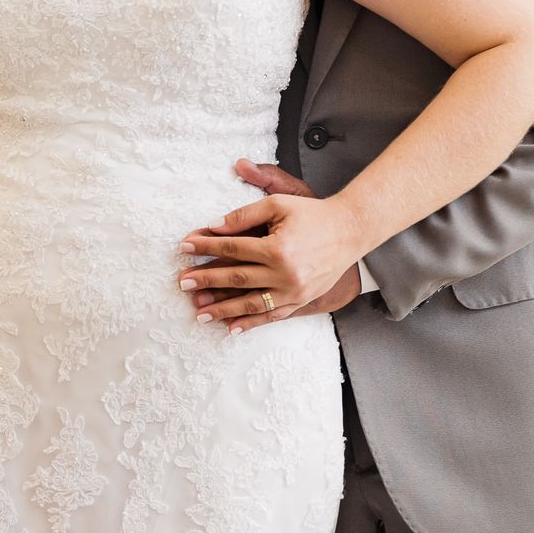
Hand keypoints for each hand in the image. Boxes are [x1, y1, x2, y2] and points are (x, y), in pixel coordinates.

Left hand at [176, 159, 369, 331]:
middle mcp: (285, 274)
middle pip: (236, 278)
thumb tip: (213, 226)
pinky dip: (251, 323)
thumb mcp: (278, 204)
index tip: (184, 246)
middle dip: (206, 280)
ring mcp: (294, 291)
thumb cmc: (312, 214)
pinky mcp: (301, 301)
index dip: (206, 246)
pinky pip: (272, 316)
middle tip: (182, 282)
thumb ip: (244, 215)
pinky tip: (231, 327)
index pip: (232, 248)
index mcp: (277, 248)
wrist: (350, 231)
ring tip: (199, 313)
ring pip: (251, 303)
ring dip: (222, 309)